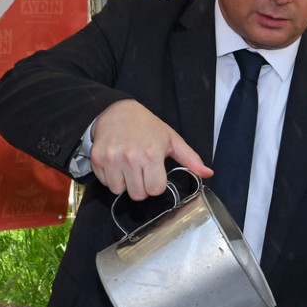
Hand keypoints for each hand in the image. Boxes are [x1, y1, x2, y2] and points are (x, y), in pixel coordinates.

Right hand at [88, 100, 210, 199]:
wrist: (116, 111)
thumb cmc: (147, 126)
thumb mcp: (171, 139)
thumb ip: (190, 159)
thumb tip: (208, 174)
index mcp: (152, 154)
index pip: (155, 190)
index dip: (156, 184)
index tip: (154, 173)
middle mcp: (131, 157)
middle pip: (137, 195)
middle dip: (140, 186)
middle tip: (140, 170)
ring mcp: (112, 158)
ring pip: (119, 191)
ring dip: (124, 183)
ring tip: (128, 167)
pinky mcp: (98, 159)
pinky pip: (105, 183)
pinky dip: (110, 177)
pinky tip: (116, 163)